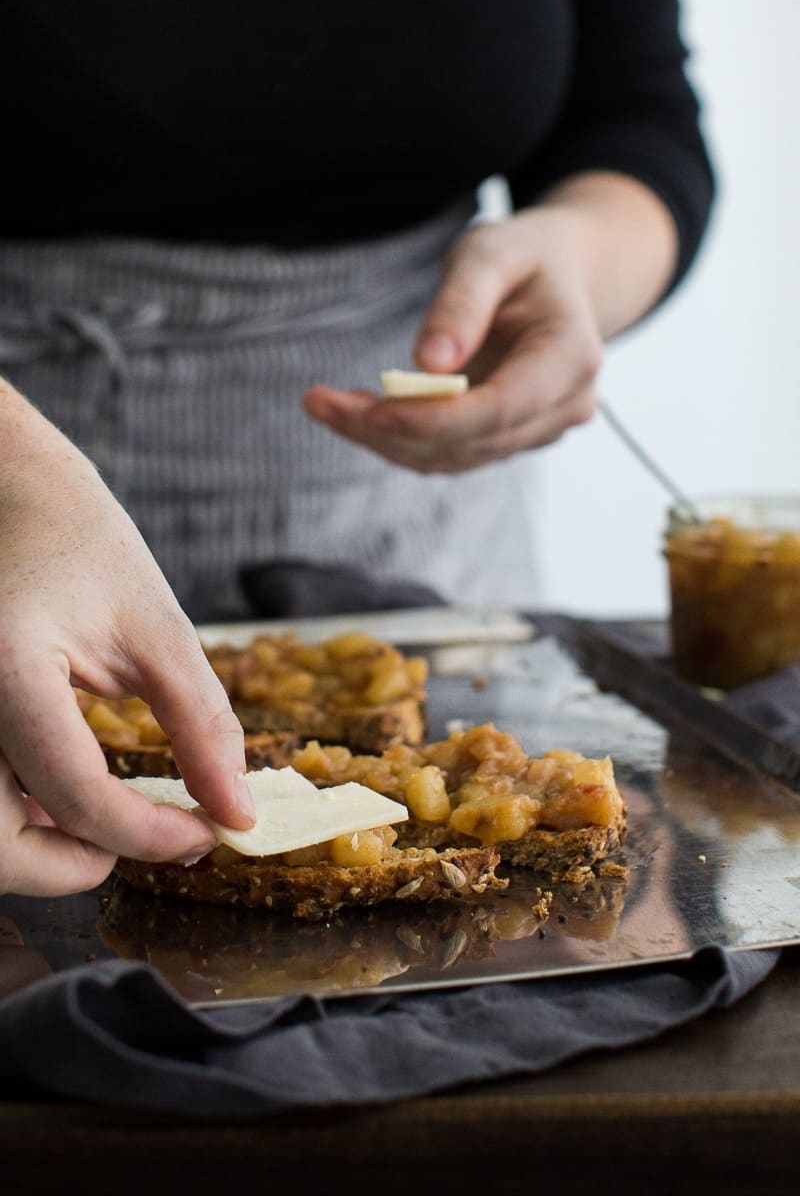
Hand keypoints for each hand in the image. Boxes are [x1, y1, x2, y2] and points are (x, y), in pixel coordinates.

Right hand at [0, 383, 253, 897]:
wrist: (4, 488)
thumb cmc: (78, 540)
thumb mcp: (155, 627)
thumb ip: (200, 725)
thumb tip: (235, 810)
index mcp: (4, 668)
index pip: (76, 795)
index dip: (150, 834)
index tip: (206, 833)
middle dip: (76, 867)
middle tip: (148, 840)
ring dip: (42, 850)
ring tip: (111, 815)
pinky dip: (17, 815)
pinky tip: (61, 790)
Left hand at [304, 173, 676, 473]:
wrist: (559, 277)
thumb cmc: (524, 256)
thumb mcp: (490, 253)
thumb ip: (462, 302)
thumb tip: (428, 365)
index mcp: (572, 356)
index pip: (499, 409)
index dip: (433, 419)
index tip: (369, 410)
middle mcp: (565, 406)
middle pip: (468, 441)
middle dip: (389, 429)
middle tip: (317, 401)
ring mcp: (539, 430)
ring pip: (451, 457)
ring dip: (383, 439)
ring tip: (325, 404)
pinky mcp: (508, 439)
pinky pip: (448, 453)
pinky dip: (397, 439)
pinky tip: (355, 412)